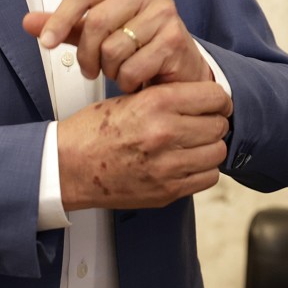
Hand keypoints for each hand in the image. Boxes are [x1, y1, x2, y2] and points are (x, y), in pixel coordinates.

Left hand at [22, 0, 212, 93]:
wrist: (179, 63)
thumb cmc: (137, 40)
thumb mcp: (98, 28)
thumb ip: (66, 24)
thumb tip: (28, 22)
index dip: (59, 19)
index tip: (46, 43)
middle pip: (96, 21)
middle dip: (86, 54)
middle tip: (88, 69)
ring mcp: (166, 11)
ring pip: (112, 48)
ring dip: (108, 69)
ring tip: (118, 68)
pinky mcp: (175, 39)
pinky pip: (132, 67)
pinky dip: (126, 80)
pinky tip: (134, 76)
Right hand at [57, 81, 232, 209]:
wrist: (68, 167)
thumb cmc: (94, 132)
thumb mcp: (131, 98)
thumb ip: (169, 98)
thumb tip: (205, 100)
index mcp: (156, 103)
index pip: (214, 96)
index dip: (218, 99)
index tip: (216, 103)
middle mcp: (165, 133)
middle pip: (219, 125)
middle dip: (213, 123)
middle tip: (202, 124)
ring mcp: (168, 165)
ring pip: (217, 152)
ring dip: (209, 147)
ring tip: (194, 144)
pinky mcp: (167, 191)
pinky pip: (207, 177)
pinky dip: (202, 170)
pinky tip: (187, 163)